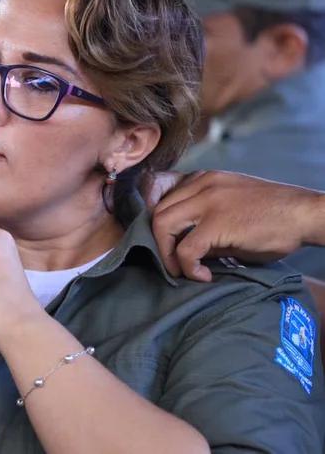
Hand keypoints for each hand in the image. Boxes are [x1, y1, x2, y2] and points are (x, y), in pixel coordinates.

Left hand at [152, 171, 324, 281]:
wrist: (305, 214)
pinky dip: (187, 267)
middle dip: (157, 241)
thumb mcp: (229, 208)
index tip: (157, 236)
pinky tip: (203, 276)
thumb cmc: (272, 215)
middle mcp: (202, 184)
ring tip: (182, 270)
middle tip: (170, 262)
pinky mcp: (218, 223)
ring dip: (167, 254)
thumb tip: (181, 245)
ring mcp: (208, 202)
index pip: (159, 189)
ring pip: (162, 226)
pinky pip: (186, 248)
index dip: (149, 214)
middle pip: (156, 211)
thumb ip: (202, 219)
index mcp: (203, 178)